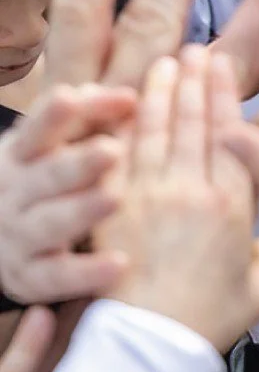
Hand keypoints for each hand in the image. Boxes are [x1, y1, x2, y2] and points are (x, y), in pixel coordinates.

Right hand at [0, 85, 136, 303]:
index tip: (72, 98)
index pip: (35, 132)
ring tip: (114, 199)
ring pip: (50, 223)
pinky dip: (87, 272)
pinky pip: (58, 276)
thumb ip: (91, 117)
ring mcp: (19, 236)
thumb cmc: (47, 181)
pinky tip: (119, 264)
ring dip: (81, 211)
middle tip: (111, 150)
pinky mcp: (30, 276)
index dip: (51, 116)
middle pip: (45, 177)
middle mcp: (15, 194)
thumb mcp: (57, 146)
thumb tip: (130, 95)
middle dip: (77, 164)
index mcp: (21, 156)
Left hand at [96, 47, 258, 351]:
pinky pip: (118, 154)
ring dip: (159, 89)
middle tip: (196, 50)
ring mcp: (148, 196)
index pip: (234, 135)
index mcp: (235, 208)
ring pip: (154, 127)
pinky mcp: (112, 207)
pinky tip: (124, 102)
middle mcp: (193, 191)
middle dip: (194, 78)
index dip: (226, 95)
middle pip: (193, 120)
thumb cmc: (207, 322)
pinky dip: (121, 123)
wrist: (151, 345)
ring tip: (164, 62)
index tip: (223, 66)